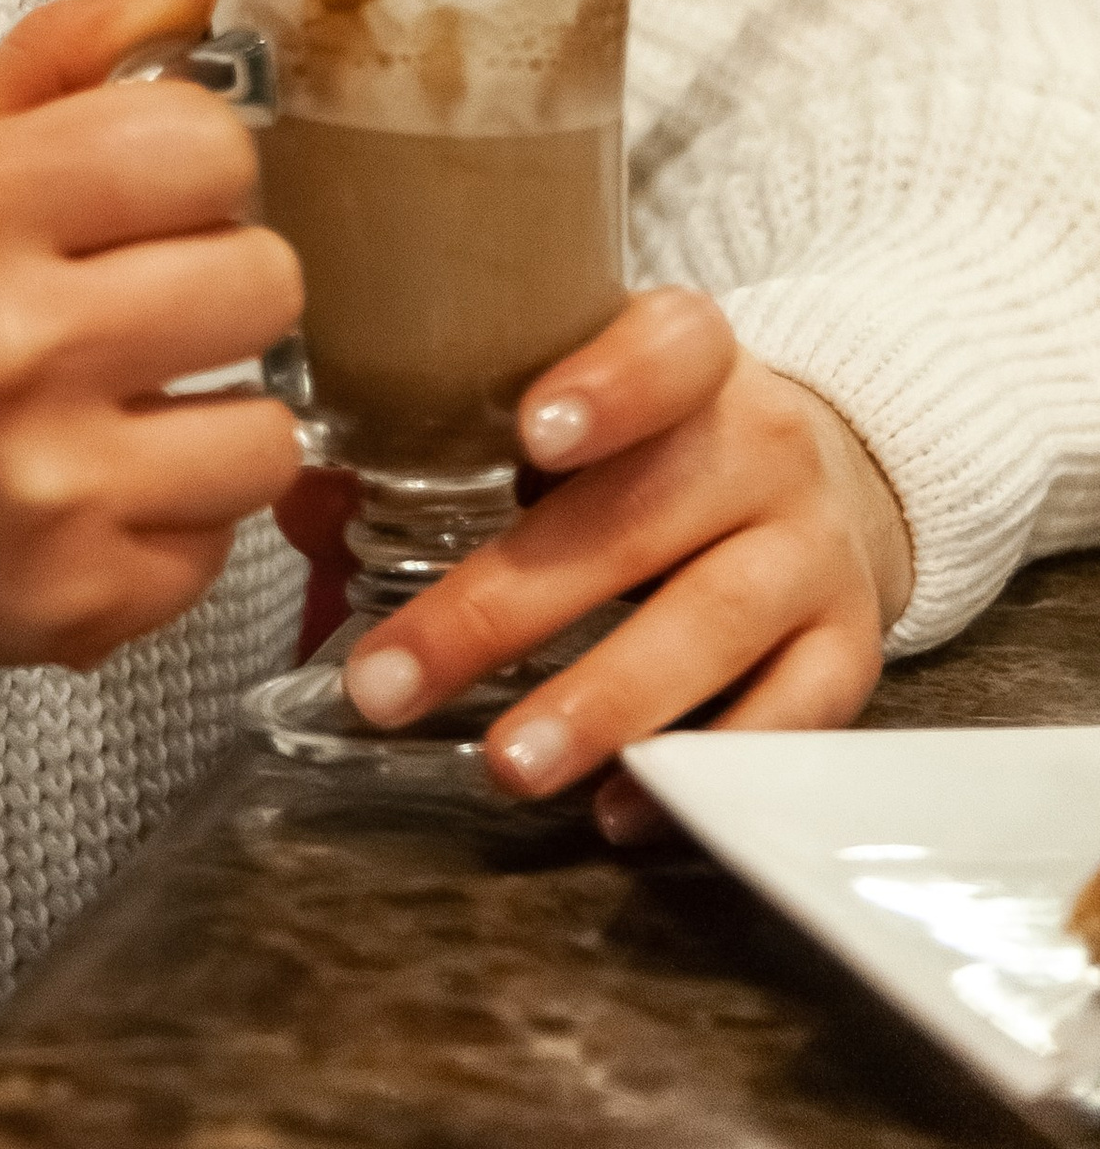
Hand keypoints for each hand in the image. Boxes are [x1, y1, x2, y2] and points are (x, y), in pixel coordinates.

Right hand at [0, 0, 305, 678]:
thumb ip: (60, 57)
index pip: (207, 142)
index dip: (196, 164)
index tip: (150, 192)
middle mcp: (7, 344)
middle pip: (266, 279)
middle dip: (220, 281)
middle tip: (145, 300)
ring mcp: (48, 488)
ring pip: (274, 429)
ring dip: (219, 412)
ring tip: (136, 403)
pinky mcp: (79, 603)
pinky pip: (225, 540)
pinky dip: (178, 516)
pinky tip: (99, 489)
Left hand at [339, 287, 914, 834]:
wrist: (834, 474)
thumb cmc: (656, 442)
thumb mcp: (575, 405)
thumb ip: (447, 446)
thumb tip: (308, 507)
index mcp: (691, 359)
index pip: (669, 348)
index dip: (609, 385)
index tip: (530, 435)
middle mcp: (762, 444)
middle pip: (641, 519)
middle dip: (507, 608)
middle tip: (395, 682)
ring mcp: (812, 549)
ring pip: (713, 623)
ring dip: (603, 703)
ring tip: (508, 763)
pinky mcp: (847, 646)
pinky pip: (786, 716)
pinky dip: (698, 768)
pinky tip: (620, 809)